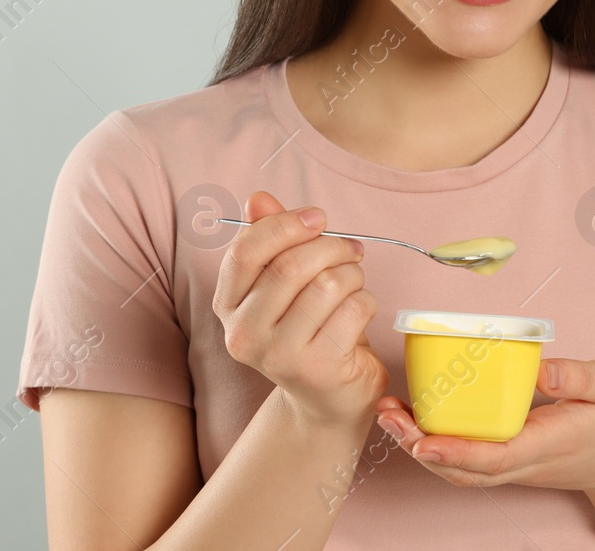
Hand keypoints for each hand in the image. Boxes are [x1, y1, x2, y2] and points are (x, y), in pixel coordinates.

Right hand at [212, 191, 387, 428]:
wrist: (328, 397)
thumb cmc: (307, 328)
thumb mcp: (284, 282)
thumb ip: (270, 238)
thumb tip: (258, 198)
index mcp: (227, 305)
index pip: (245, 252)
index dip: (285, 225)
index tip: (317, 217)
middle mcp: (244, 334)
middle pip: (290, 266)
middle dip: (330, 247)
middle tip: (350, 249)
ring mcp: (278, 356)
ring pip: (327, 284)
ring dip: (352, 274)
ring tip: (353, 283)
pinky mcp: (317, 369)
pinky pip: (354, 309)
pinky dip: (366, 301)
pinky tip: (360, 313)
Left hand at [374, 358, 594, 495]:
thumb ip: (582, 378)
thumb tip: (543, 370)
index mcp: (550, 444)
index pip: (497, 456)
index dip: (457, 452)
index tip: (424, 440)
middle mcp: (525, 463)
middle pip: (465, 470)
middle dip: (421, 448)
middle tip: (389, 415)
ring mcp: (513, 467)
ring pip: (459, 471)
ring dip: (419, 447)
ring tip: (389, 414)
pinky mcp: (505, 461)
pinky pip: (464, 462)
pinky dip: (433, 445)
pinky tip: (412, 418)